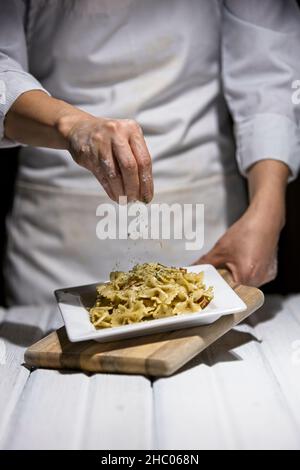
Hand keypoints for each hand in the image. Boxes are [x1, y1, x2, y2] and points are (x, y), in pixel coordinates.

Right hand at [59, 115, 153, 202]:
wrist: (79, 129)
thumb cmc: (111, 139)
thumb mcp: (127, 140)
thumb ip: (137, 160)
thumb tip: (144, 190)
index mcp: (132, 129)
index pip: (144, 160)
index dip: (147, 182)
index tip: (147, 197)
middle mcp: (117, 133)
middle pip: (130, 167)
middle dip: (134, 188)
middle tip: (135, 200)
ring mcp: (100, 143)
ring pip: (114, 174)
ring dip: (121, 191)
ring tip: (125, 200)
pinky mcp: (88, 153)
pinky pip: (102, 176)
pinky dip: (110, 189)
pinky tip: (115, 196)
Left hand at [195, 160, 288, 286]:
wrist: (265, 219)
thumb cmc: (245, 232)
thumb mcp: (220, 249)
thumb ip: (205, 262)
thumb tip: (192, 269)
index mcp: (246, 277)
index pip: (227, 292)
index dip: (218, 289)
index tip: (210, 285)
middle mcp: (259, 280)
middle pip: (237, 290)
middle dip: (227, 282)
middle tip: (220, 271)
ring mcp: (266, 277)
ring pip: (246, 284)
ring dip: (237, 277)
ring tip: (233, 263)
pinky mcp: (270, 272)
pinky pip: (255, 278)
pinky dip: (247, 272)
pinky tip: (244, 260)